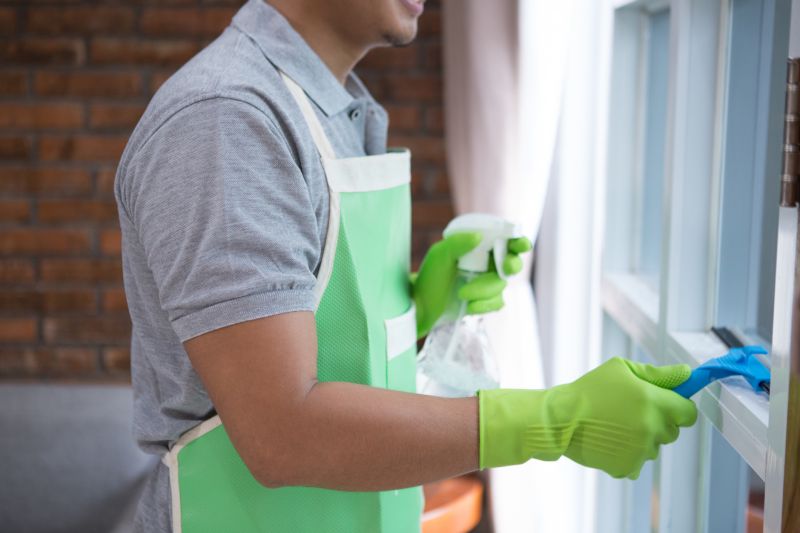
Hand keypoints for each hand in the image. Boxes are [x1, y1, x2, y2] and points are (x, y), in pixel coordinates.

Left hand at [412, 232, 531, 337]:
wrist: (421, 304)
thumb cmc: (430, 275)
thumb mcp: (440, 255)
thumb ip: (458, 243)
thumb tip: (478, 237)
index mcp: (480, 249)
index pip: (506, 242)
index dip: (519, 242)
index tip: (520, 245)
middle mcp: (488, 265)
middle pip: (513, 264)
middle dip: (512, 265)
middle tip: (504, 267)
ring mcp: (488, 284)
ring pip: (501, 286)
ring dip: (484, 290)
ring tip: (462, 293)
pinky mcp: (485, 302)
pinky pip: (496, 303)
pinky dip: (484, 304)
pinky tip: (469, 305)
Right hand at [478, 358, 696, 478]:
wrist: (560, 419)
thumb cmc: (590, 390)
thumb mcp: (621, 370)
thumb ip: (657, 374)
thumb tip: (686, 374)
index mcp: (654, 402)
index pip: (688, 412)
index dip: (678, 406)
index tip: (665, 403)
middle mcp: (652, 428)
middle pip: (672, 430)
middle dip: (658, 421)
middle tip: (631, 411)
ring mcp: (641, 451)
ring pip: (654, 446)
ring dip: (642, 438)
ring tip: (616, 426)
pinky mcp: (628, 467)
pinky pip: (638, 461)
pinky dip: (627, 453)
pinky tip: (610, 440)